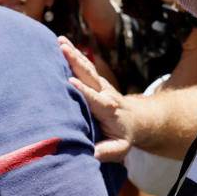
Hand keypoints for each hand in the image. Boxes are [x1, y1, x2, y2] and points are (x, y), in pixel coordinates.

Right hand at [60, 36, 132, 161]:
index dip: (83, 90)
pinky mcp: (95, 80)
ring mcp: (99, 84)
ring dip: (73, 53)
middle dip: (76, 61)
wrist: (137, 120)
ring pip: (86, 66)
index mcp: (107, 108)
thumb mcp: (119, 149)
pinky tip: (61, 43)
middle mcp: (104, 92)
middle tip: (62, 47)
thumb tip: (88, 155)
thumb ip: (105, 151)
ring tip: (60, 40)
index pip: (94, 98)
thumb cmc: (124, 136)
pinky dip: (73, 54)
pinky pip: (83, 66)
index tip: (71, 81)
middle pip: (89, 74)